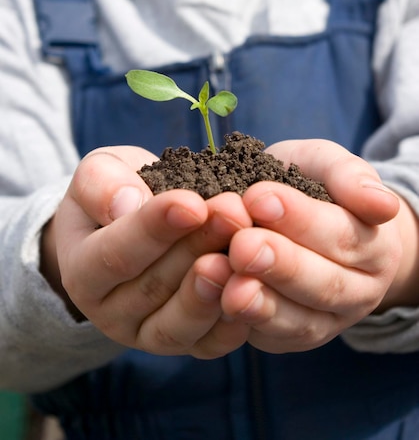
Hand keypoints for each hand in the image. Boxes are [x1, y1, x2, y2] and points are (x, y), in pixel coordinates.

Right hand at [42, 146, 249, 356]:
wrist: (132, 224)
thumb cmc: (117, 194)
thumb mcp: (99, 174)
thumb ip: (102, 185)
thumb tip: (127, 206)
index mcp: (82, 269)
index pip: (114, 255)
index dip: (154, 229)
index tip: (192, 204)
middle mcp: (111, 311)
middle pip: (153, 287)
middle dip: (197, 248)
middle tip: (234, 214)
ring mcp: (147, 334)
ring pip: (180, 323)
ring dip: (215, 289)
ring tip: (242, 254)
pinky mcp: (186, 343)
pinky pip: (209, 343)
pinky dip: (234, 322)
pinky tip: (256, 290)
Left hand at [221, 139, 403, 353]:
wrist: (299, 219)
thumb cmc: (313, 186)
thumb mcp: (327, 165)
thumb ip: (349, 176)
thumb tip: (381, 205)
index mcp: (374, 246)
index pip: (342, 235)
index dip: (301, 220)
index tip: (259, 198)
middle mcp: (358, 292)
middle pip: (324, 284)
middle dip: (281, 265)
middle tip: (242, 245)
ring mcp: (326, 321)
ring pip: (299, 321)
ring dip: (262, 305)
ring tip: (231, 287)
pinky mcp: (291, 339)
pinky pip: (272, 339)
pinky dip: (244, 325)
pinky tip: (218, 303)